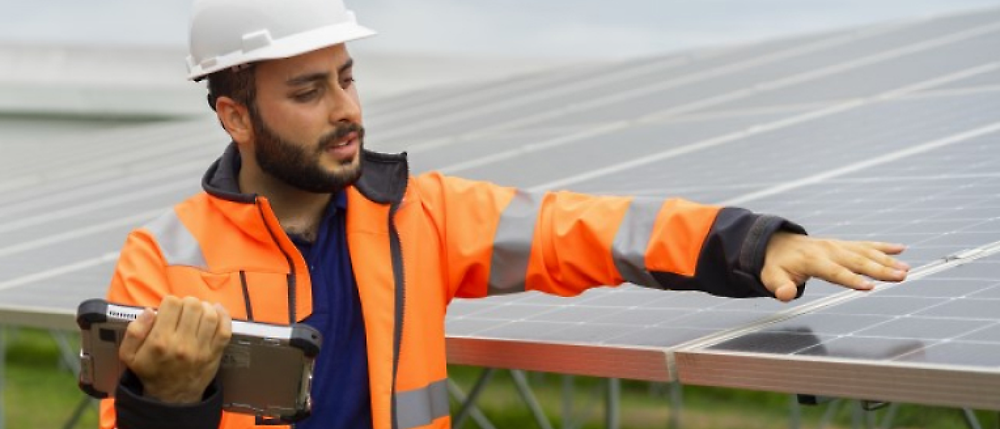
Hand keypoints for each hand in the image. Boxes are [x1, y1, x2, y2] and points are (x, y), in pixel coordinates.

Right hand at [118, 296, 231, 403]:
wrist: (171, 398)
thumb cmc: (151, 372)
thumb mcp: (129, 355)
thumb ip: (134, 331)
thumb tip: (149, 311)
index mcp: (160, 341)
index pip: (171, 304)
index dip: (170, 303)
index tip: (169, 310)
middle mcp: (182, 343)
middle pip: (192, 305)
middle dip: (187, 303)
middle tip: (184, 311)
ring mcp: (201, 349)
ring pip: (209, 314)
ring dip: (205, 308)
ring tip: (198, 312)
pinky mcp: (215, 353)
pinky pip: (225, 329)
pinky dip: (224, 316)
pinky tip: (217, 312)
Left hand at [762, 232, 908, 301]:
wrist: (775, 243)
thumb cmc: (775, 265)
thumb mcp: (770, 277)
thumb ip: (779, 287)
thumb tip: (785, 294)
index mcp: (812, 260)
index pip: (835, 271)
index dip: (851, 279)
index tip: (869, 287)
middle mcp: (828, 250)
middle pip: (857, 261)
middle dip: (879, 269)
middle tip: (901, 277)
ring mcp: (837, 245)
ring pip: (865, 252)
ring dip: (887, 260)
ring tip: (906, 269)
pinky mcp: (843, 244)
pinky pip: (865, 245)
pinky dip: (883, 246)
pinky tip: (901, 249)